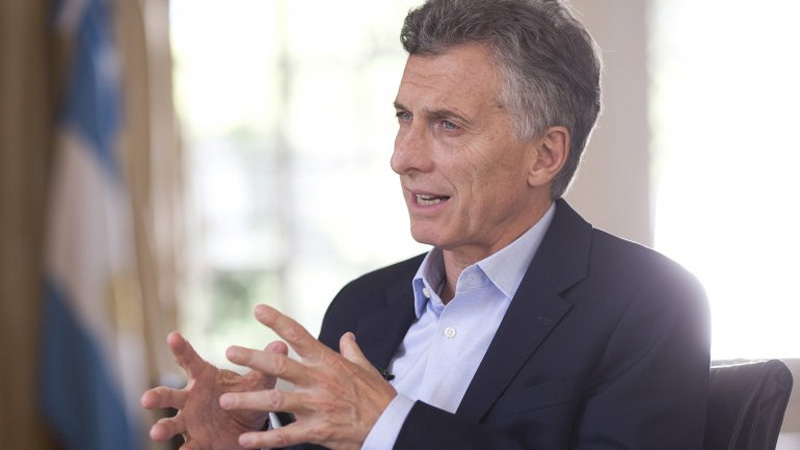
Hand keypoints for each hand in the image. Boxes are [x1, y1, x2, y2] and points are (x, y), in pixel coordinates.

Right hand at [141, 332, 287, 449]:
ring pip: (172, 423)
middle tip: (147, 399)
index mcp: (204, 378)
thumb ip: (264, 365)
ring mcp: (190, 422)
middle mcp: (190, 399)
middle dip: (157, 396)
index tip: (172, 336)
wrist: (248, 429)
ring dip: (162, 427)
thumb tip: (281, 345)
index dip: (181, 349)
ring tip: (156, 432)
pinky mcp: (196, 442)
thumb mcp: (257, 382)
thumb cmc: (245, 397)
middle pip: (170, 395)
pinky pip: (187, 448)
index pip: (190, 361)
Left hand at [220, 304, 396, 449]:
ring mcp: (316, 406)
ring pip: (276, 401)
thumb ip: (352, 351)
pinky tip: (245, 440)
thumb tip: (347, 335)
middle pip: (280, 366)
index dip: (277, 321)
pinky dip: (264, 439)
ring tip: (226, 399)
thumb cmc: (379, 397)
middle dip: (252, 358)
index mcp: (328, 362)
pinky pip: (285, 436)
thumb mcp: (366, 368)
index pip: (299, 336)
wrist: (391, 426)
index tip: (258, 310)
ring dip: (249, 400)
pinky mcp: (316, 430)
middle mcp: (319, 381)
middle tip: (230, 352)